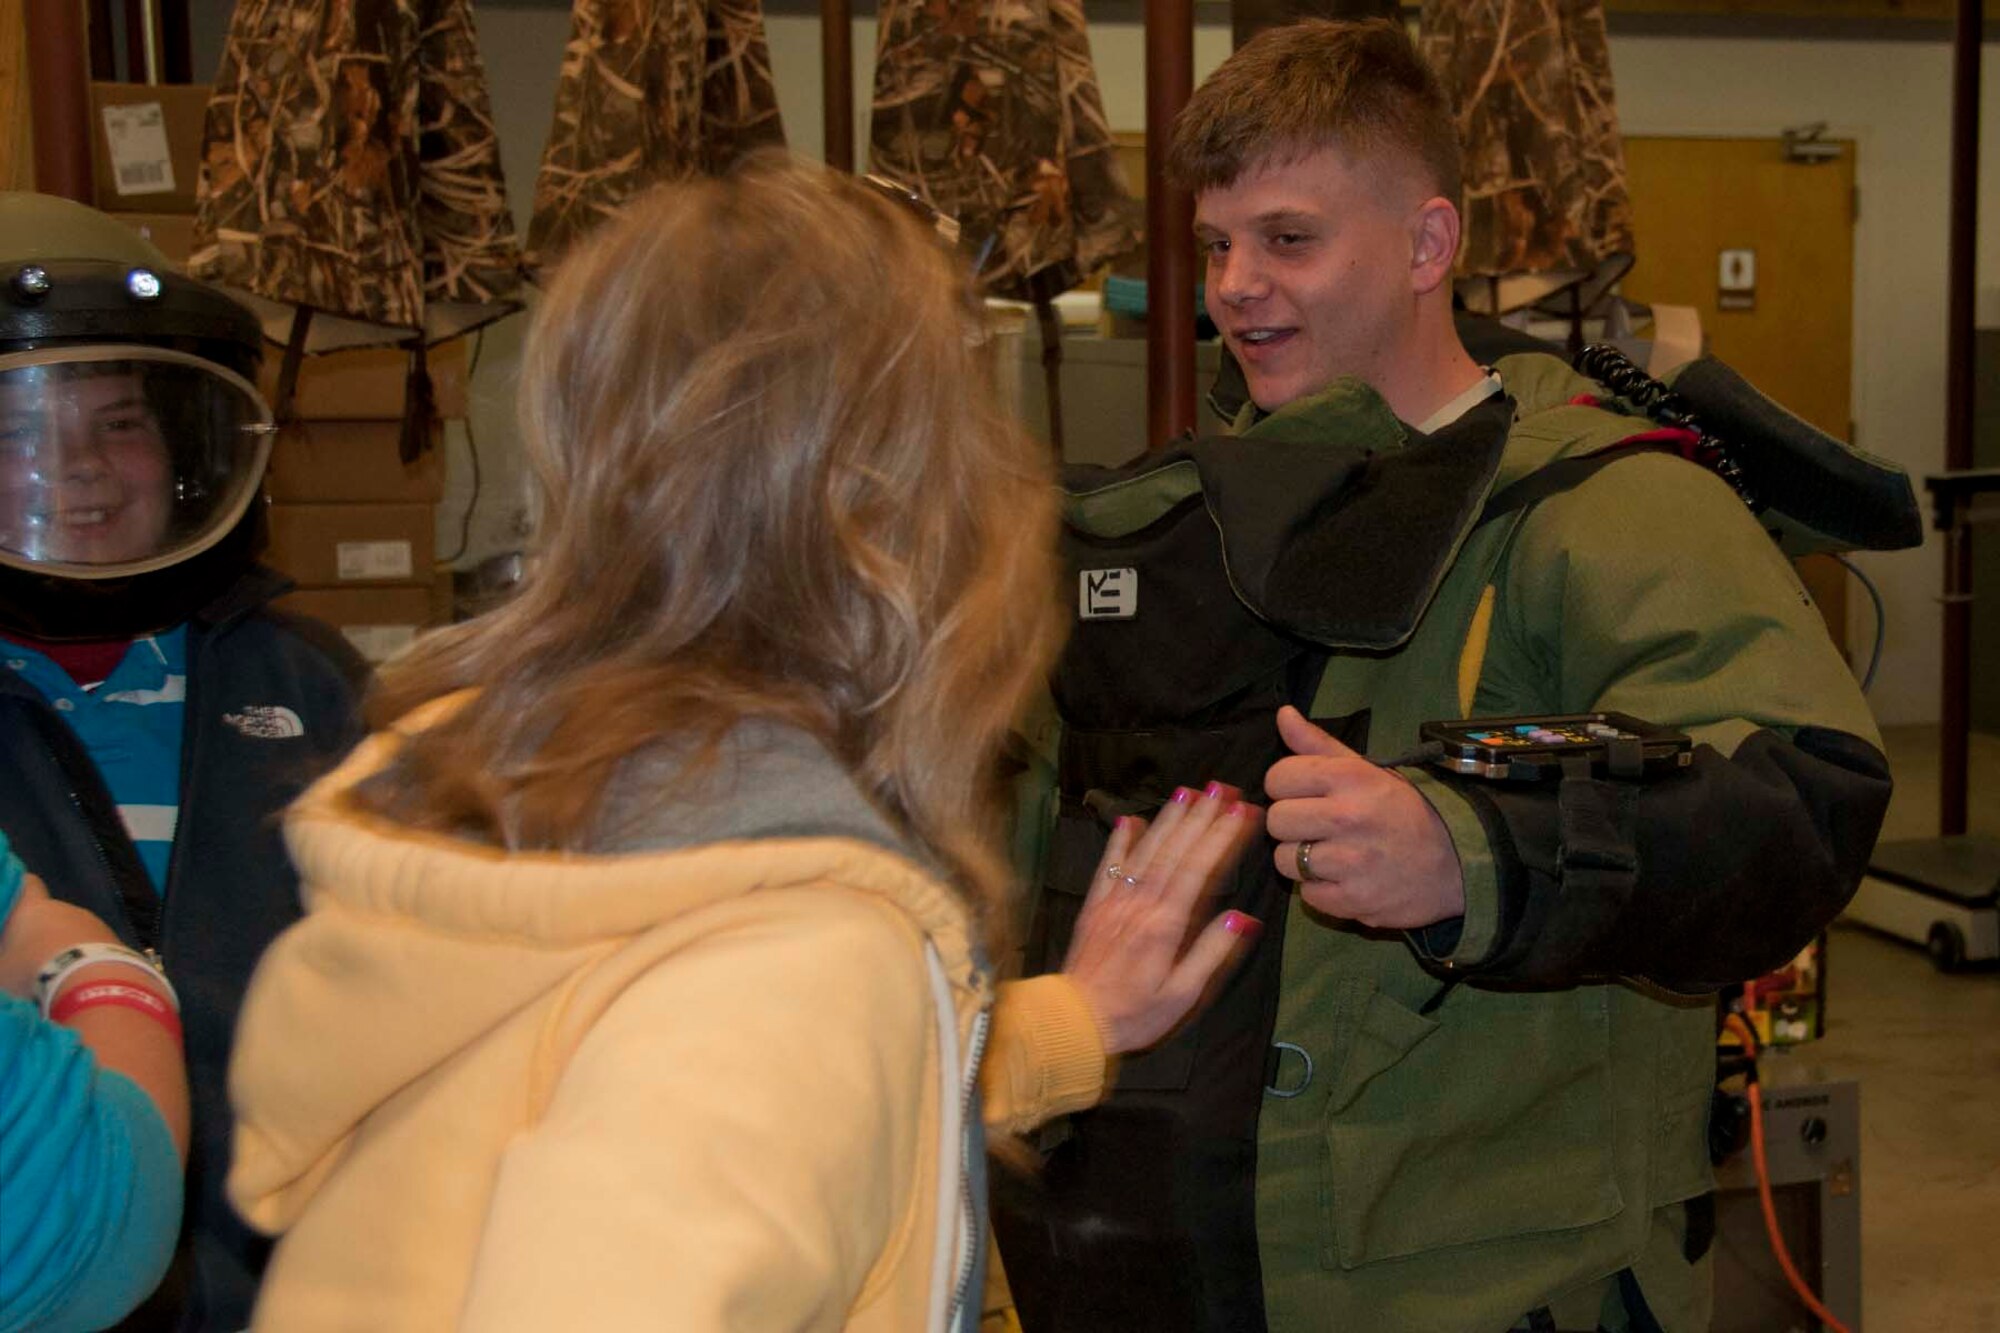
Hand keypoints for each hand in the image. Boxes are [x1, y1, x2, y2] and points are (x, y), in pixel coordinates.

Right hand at [0, 875, 122, 998]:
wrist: (90, 984)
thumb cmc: (33, 971)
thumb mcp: (2, 971)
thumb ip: (4, 958)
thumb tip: (9, 959)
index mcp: (34, 908)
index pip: (29, 884)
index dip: (23, 890)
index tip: (17, 904)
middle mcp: (66, 908)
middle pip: (52, 913)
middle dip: (43, 930)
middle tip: (31, 955)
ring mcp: (95, 923)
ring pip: (75, 930)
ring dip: (67, 945)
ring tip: (57, 972)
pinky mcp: (115, 941)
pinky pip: (95, 946)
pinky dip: (87, 958)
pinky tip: (81, 978)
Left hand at [1062, 782, 1262, 1054]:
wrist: (1075, 1021)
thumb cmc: (1136, 1015)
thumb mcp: (1184, 994)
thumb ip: (1212, 952)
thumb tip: (1243, 917)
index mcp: (1166, 924)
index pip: (1200, 868)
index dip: (1222, 837)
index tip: (1242, 811)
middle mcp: (1140, 904)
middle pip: (1175, 850)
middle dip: (1201, 817)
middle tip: (1223, 788)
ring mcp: (1114, 902)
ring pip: (1145, 851)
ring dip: (1168, 819)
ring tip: (1188, 792)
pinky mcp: (1094, 907)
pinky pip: (1108, 866)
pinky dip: (1120, 841)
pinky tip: (1131, 820)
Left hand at [1265, 706, 1464, 928]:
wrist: (1458, 865)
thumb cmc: (1406, 812)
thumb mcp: (1370, 770)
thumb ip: (1319, 745)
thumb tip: (1283, 714)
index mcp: (1350, 778)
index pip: (1278, 777)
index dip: (1286, 787)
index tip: (1306, 795)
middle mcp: (1347, 816)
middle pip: (1276, 821)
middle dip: (1292, 825)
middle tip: (1319, 828)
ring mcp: (1350, 862)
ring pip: (1285, 860)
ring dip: (1302, 861)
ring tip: (1332, 855)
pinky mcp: (1353, 900)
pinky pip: (1306, 895)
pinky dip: (1320, 890)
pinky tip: (1344, 879)